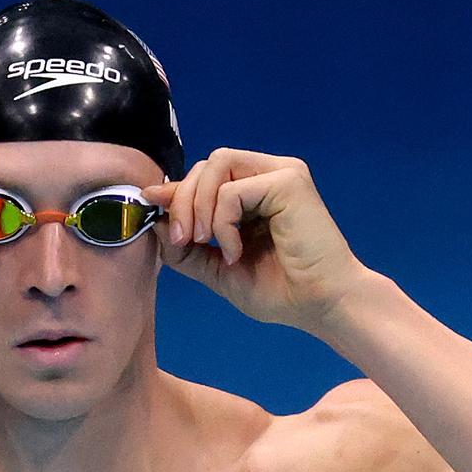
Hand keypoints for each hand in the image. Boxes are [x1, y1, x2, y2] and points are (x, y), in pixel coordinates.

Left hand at [141, 148, 375, 332]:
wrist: (322, 306)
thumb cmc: (282, 292)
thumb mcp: (220, 270)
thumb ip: (188, 250)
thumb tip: (156, 224)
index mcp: (255, 193)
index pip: (206, 177)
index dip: (174, 189)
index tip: (149, 205)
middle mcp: (268, 175)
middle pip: (206, 165)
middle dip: (183, 201)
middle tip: (184, 240)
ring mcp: (281, 174)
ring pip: (216, 165)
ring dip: (199, 205)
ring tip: (206, 242)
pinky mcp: (289, 181)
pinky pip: (233, 190)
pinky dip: (223, 222)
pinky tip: (237, 251)